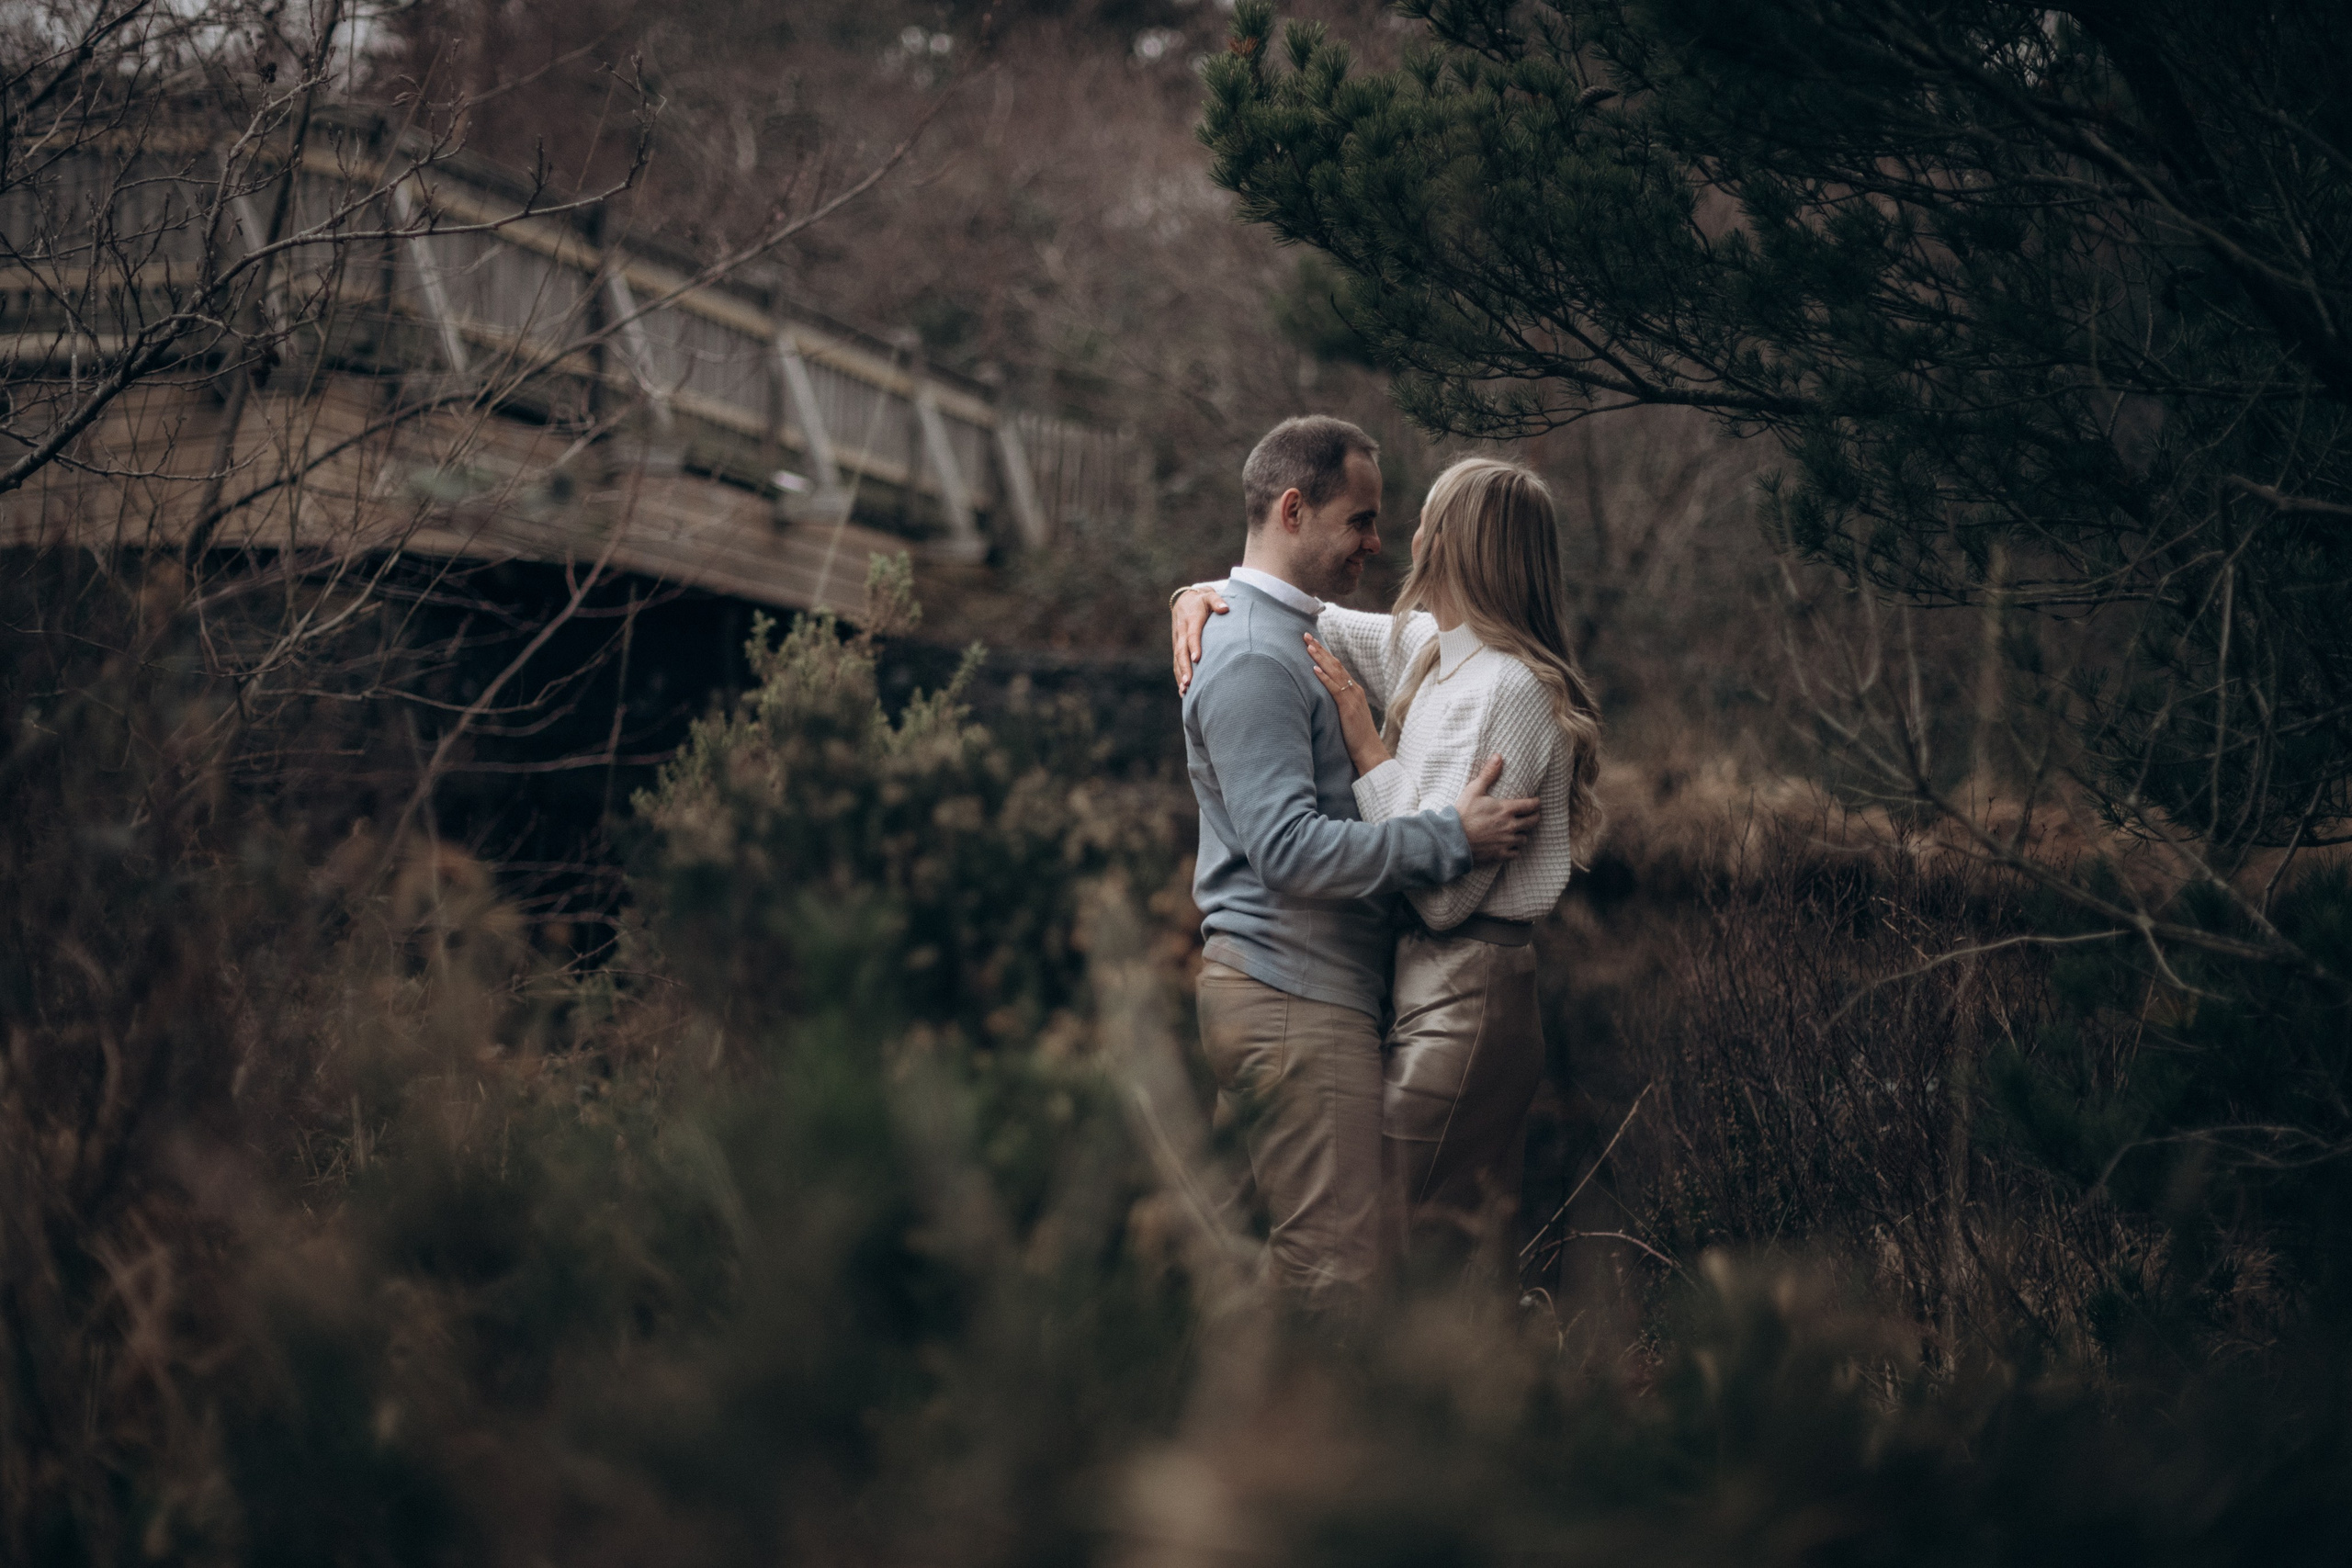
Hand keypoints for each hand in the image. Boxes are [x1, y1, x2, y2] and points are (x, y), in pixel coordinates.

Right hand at [1170, 586, 1228, 692]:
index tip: (1197, 659)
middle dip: (1185, 667)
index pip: (1192, 635)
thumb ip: (1217, 601)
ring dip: (1180, 675)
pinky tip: (1183, 690)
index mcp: (1191, 620)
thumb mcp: (1210, 596)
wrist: (1185, 600)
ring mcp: (1177, 640)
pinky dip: (1179, 676)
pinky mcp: (1177, 647)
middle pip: (1181, 651)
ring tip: (1185, 690)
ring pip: (1177, 659)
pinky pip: (1176, 663)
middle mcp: (1181, 631)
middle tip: (1189, 682)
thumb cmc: (1202, 600)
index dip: (1194, 646)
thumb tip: (1225, 608)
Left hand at [1303, 631, 1387, 775]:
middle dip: (1320, 649)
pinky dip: (1324, 677)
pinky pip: (1334, 688)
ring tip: (1308, 646)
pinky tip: (1314, 669)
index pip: (1338, 667)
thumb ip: (1338, 705)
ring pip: (1335, 672)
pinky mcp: (1348, 707)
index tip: (1312, 643)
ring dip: (1320, 658)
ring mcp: (1352, 697)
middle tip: (1306, 635)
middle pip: (1335, 664)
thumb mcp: (1346, 716)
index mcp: (1354, 691)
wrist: (1370, 751)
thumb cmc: (1356, 738)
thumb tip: (1322, 701)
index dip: (1325, 654)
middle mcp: (1354, 690)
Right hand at [1454, 754, 1540, 864]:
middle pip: (1533, 822)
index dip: (1536, 803)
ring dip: (1522, 833)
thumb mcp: (1474, 790)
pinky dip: (1514, 849)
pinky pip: (1515, 853)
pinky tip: (1509, 845)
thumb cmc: (1462, 813)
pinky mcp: (1500, 854)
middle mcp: (1510, 826)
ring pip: (1524, 838)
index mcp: (1507, 809)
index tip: (1535, 802)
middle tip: (1532, 815)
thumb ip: (1488, 774)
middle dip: (1534, 817)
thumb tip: (1498, 756)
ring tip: (1518, 830)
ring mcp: (1506, 841)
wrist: (1452, 839)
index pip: (1531, 806)